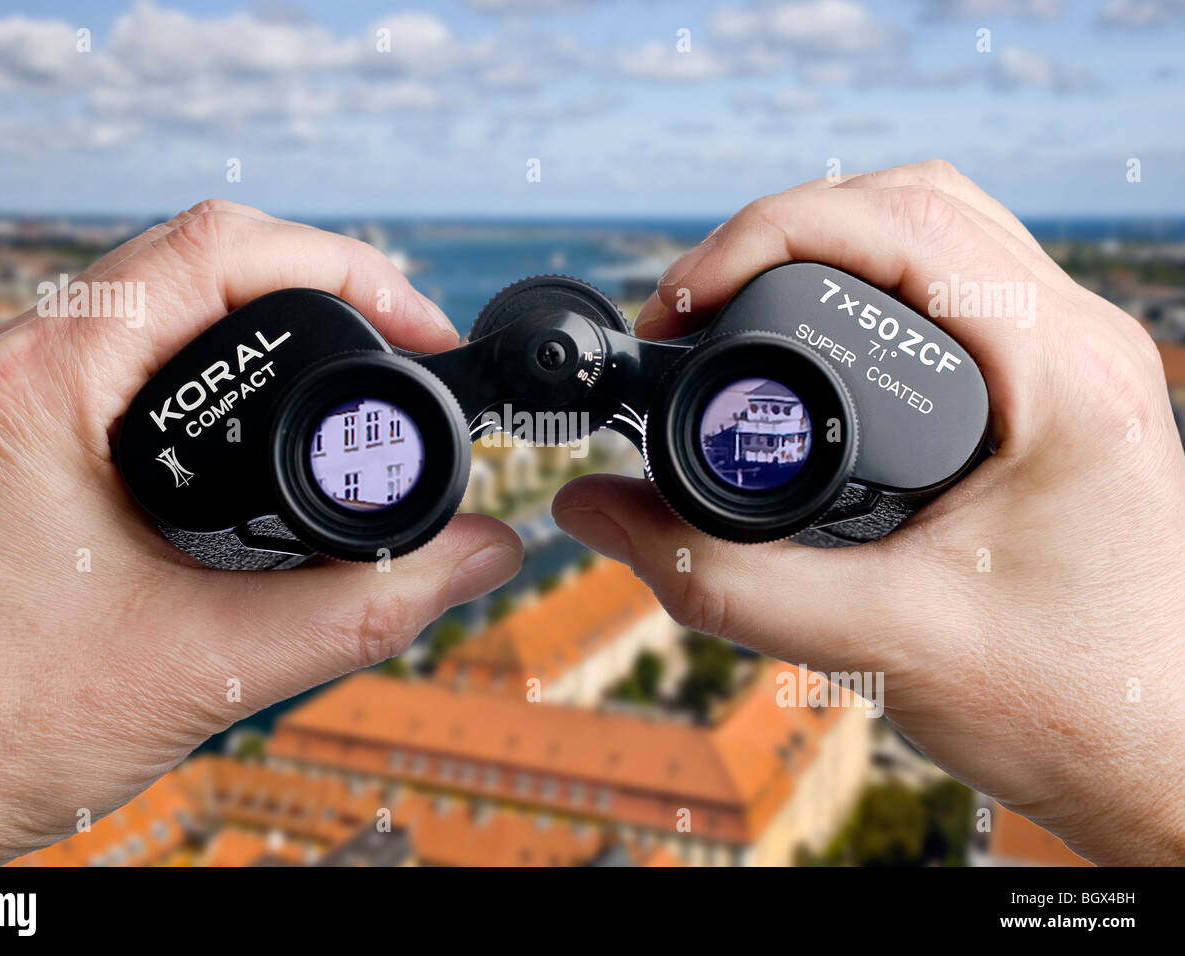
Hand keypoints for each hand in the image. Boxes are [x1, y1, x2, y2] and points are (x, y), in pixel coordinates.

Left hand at [0, 200, 521, 864]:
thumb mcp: (206, 666)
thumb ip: (365, 607)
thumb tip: (481, 554)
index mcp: (47, 384)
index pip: (218, 247)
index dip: (348, 270)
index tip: (423, 332)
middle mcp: (24, 369)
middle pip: (201, 261)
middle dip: (326, 292)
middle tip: (408, 356)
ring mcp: (19, 403)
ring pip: (171, 307)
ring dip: (275, 328)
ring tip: (359, 382)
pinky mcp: (27, 443)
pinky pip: (144, 362)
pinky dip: (228, 375)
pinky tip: (275, 430)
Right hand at [552, 161, 1184, 864]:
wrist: (1159, 752)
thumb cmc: (1066, 702)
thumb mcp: (876, 638)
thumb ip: (715, 578)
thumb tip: (594, 512)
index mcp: (1063, 378)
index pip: (903, 226)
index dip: (764, 237)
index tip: (678, 304)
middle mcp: (1080, 344)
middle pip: (914, 204)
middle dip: (781, 234)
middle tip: (692, 312)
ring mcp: (1076, 358)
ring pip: (936, 230)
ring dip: (824, 248)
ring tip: (735, 316)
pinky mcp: (1058, 385)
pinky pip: (954, 284)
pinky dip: (865, 287)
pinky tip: (812, 342)